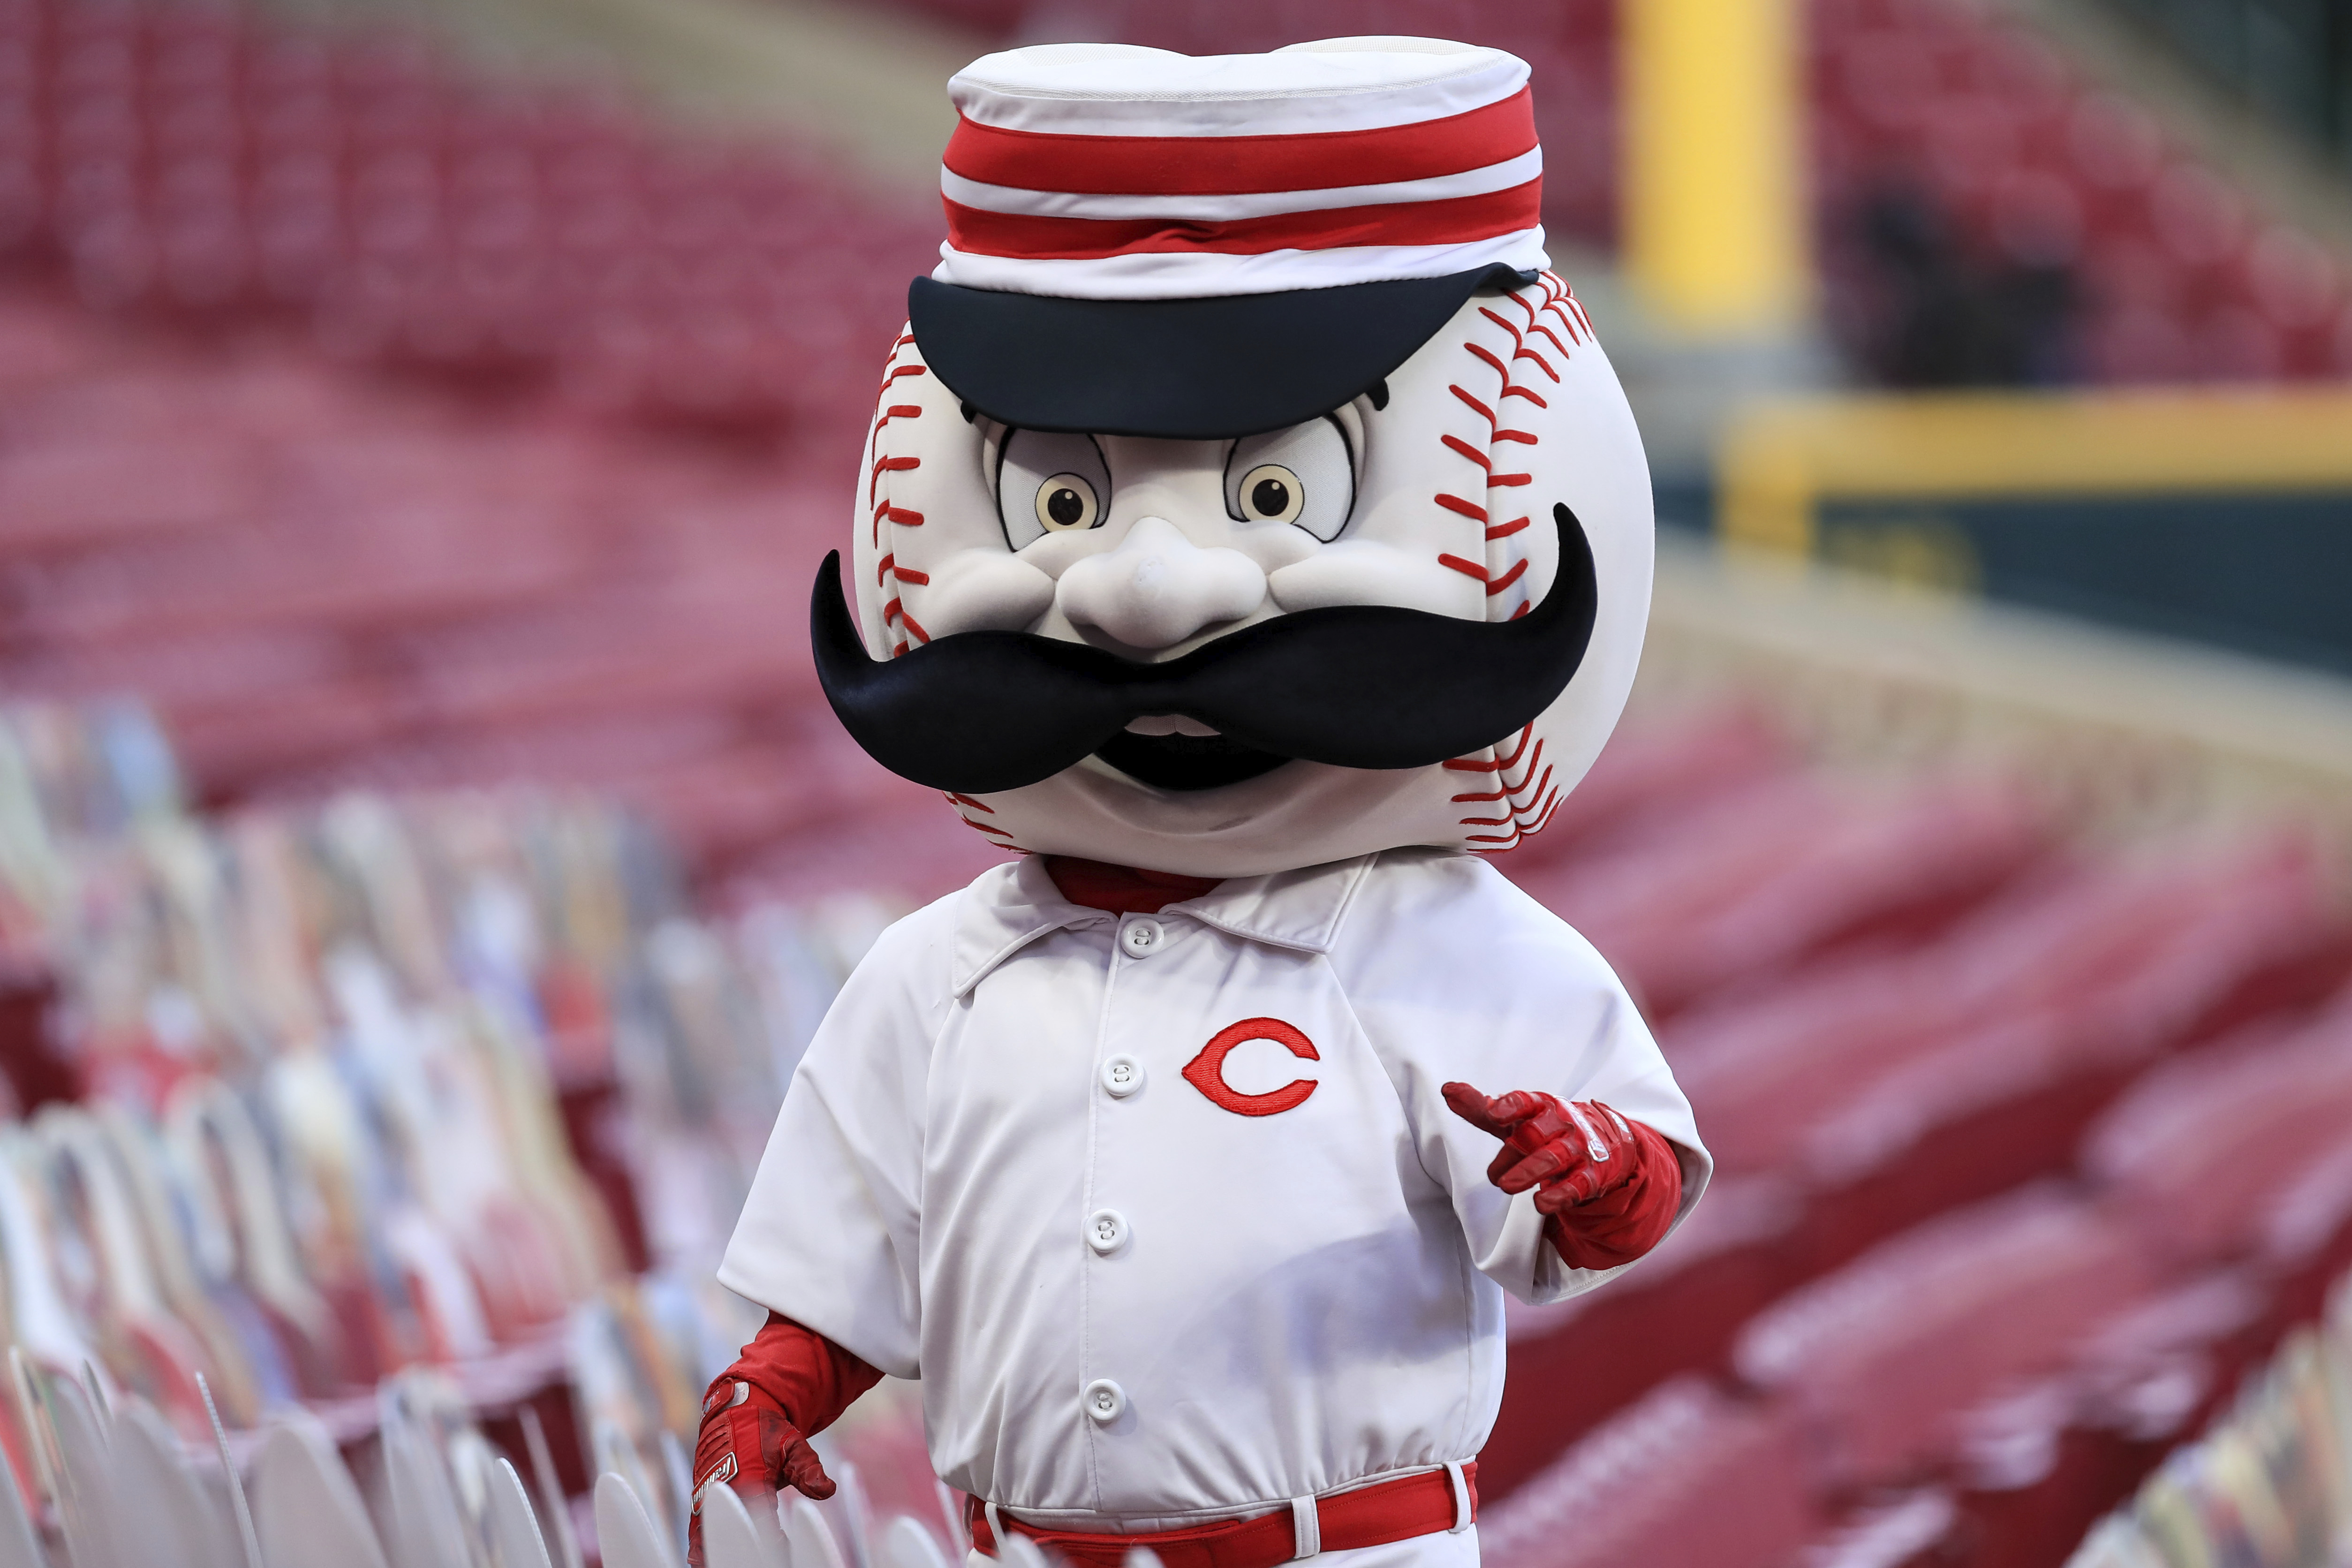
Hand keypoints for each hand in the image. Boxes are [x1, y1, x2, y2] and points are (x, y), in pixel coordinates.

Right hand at [686, 1378, 834, 1566]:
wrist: (737, 1412)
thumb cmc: (767, 1431)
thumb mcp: (794, 1446)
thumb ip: (808, 1469)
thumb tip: (827, 1490)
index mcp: (748, 1478)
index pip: (760, 1520)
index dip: (772, 1540)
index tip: (785, 1544)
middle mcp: (723, 1489)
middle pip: (727, 1533)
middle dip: (742, 1550)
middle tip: (760, 1557)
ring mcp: (707, 1495)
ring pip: (704, 1535)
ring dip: (715, 1551)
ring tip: (728, 1562)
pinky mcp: (699, 1498)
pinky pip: (696, 1528)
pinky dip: (702, 1544)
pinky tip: (707, 1560)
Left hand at [1442, 1082, 1682, 1269]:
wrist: (1605, 1142)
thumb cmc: (1547, 1128)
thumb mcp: (1516, 1118)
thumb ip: (1482, 1108)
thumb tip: (1447, 1089)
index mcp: (1541, 1106)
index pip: (1526, 1102)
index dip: (1510, 1107)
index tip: (1493, 1113)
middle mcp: (1560, 1125)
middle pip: (1536, 1134)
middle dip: (1515, 1152)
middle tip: (1494, 1176)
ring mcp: (1576, 1150)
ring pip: (1553, 1159)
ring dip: (1530, 1173)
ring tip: (1507, 1186)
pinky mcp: (1589, 1176)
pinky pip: (1576, 1185)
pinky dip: (1559, 1195)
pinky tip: (1542, 1204)